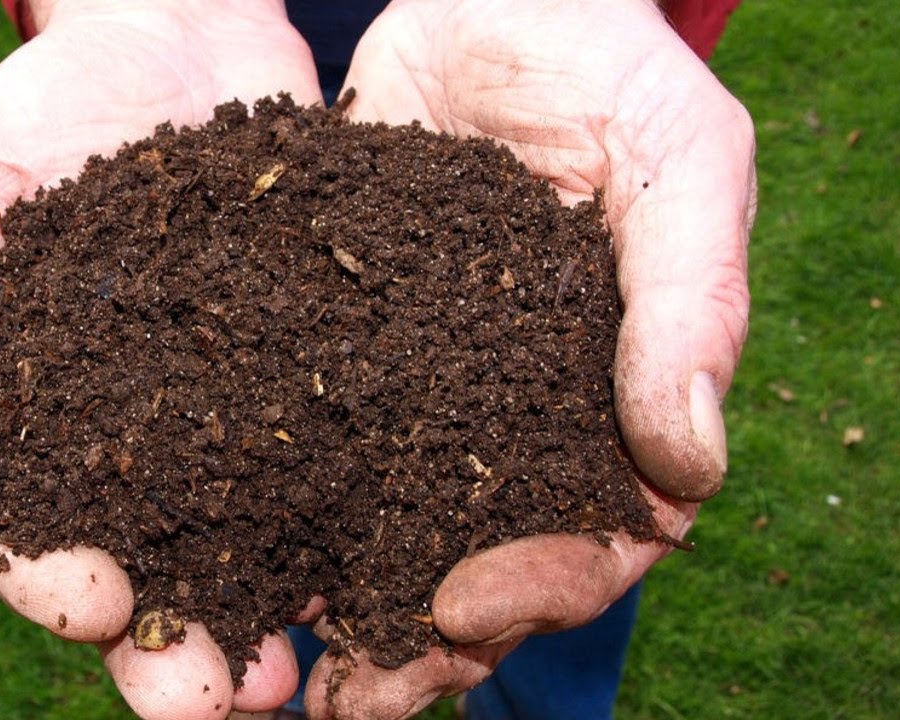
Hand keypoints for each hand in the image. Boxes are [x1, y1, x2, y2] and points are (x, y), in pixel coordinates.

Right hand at [0, 2, 320, 717]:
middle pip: (157, 571)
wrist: (172, 32)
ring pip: (256, 543)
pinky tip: (390, 565)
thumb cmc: (43, 110)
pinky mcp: (322, 374)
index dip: (56, 582)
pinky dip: (362, 519)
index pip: (34, 532)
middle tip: (215, 705)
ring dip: (274, 618)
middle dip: (177, 650)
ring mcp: (240, 414)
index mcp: (43, 423)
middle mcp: (144, 442)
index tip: (95, 606)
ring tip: (301, 677)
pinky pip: (345, 457)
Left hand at [301, 0, 755, 715]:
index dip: (542, 585)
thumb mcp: (679, 162)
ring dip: (328, 606)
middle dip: (417, 641)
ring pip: (380, 526)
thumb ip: (693, 305)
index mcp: (611, 401)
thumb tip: (693, 469)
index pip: (599, 535)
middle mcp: (511, 417)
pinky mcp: (334, 348)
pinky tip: (206, 551)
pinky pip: (296, 442)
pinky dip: (259, 505)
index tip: (461, 605)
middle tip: (347, 701)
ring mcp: (420, 391)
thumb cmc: (609, 67)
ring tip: (265, 672)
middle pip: (477, 561)